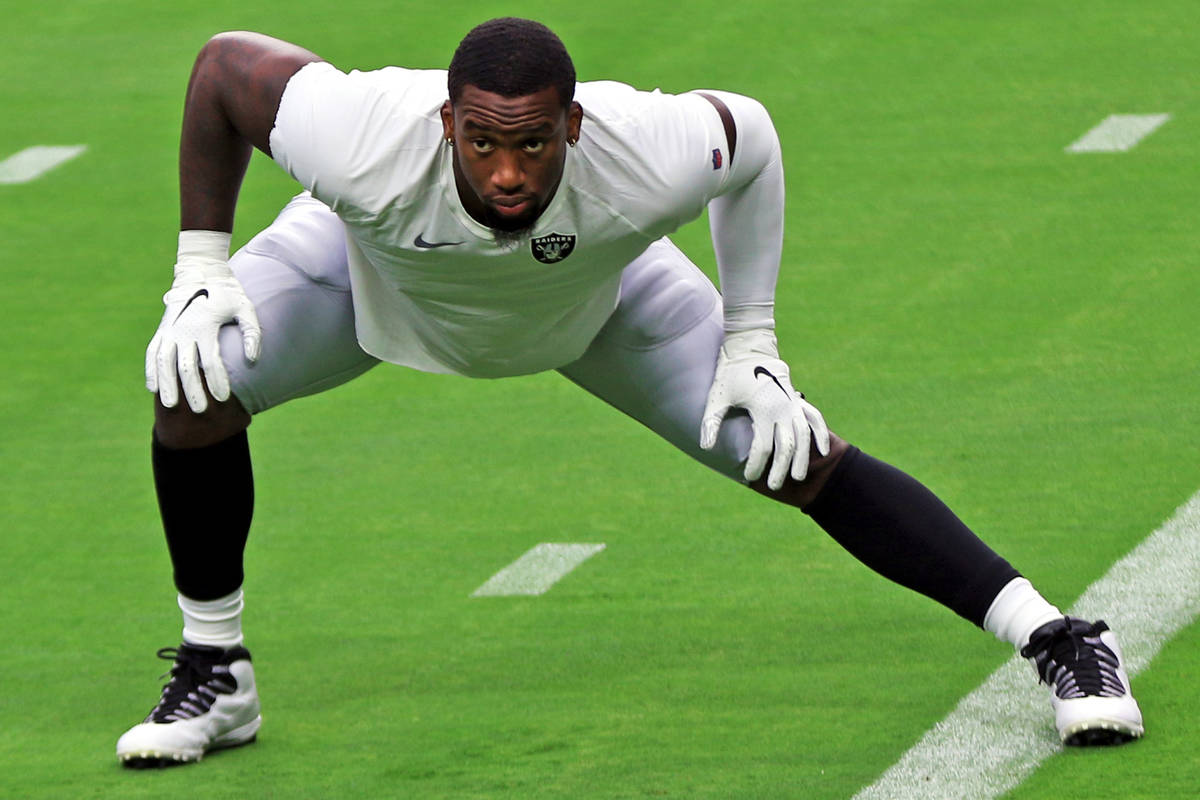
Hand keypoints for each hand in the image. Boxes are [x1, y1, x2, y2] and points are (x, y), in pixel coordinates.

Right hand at [145, 232, 260, 412]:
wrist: (202, 271)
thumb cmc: (229, 294)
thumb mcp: (246, 308)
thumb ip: (252, 333)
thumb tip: (253, 360)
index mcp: (205, 325)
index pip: (210, 360)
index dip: (217, 381)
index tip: (224, 398)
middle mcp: (183, 329)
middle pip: (185, 367)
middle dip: (193, 390)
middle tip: (201, 410)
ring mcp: (169, 330)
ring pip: (163, 362)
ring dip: (166, 385)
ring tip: (171, 406)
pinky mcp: (162, 330)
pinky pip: (152, 353)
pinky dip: (151, 370)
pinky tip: (153, 388)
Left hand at [699, 328, 829, 488]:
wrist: (750, 347)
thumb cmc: (730, 373)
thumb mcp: (717, 396)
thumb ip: (712, 422)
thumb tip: (706, 447)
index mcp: (763, 409)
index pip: (762, 446)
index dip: (756, 465)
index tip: (749, 477)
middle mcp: (783, 408)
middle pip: (787, 446)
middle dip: (781, 468)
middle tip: (774, 486)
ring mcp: (793, 403)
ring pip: (804, 436)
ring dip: (802, 457)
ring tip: (798, 476)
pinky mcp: (797, 399)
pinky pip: (815, 418)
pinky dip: (820, 434)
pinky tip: (822, 451)